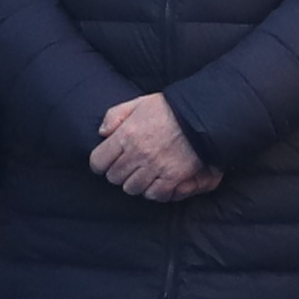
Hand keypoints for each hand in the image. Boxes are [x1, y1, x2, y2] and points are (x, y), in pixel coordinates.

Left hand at [89, 91, 215, 200]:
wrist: (200, 115)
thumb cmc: (168, 108)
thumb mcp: (137, 103)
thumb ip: (114, 116)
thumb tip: (102, 133)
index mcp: (126, 135)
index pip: (98, 162)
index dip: (100, 164)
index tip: (106, 162)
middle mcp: (138, 153)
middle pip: (114, 177)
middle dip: (118, 173)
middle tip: (127, 167)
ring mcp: (155, 166)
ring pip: (132, 188)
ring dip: (134, 183)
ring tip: (142, 175)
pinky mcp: (173, 176)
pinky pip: (155, 194)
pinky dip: (153, 191)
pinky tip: (156, 182)